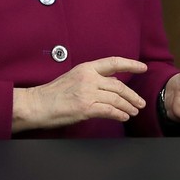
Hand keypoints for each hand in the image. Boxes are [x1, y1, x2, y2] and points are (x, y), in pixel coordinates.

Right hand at [12, 56, 147, 132]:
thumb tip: (111, 81)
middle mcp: (89, 78)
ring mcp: (88, 93)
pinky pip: (109, 111)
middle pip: (119, 85)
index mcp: (86, 68)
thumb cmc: (52, 93)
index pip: (114, 62)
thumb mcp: (74, 77)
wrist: (36, 104)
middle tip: (140, 102)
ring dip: (128, 106)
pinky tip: (123, 117)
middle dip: (132, 95)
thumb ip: (92, 77)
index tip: (143, 67)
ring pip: (116, 98)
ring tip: (134, 111)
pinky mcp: (85, 108)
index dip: (131, 64)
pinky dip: (119, 114)